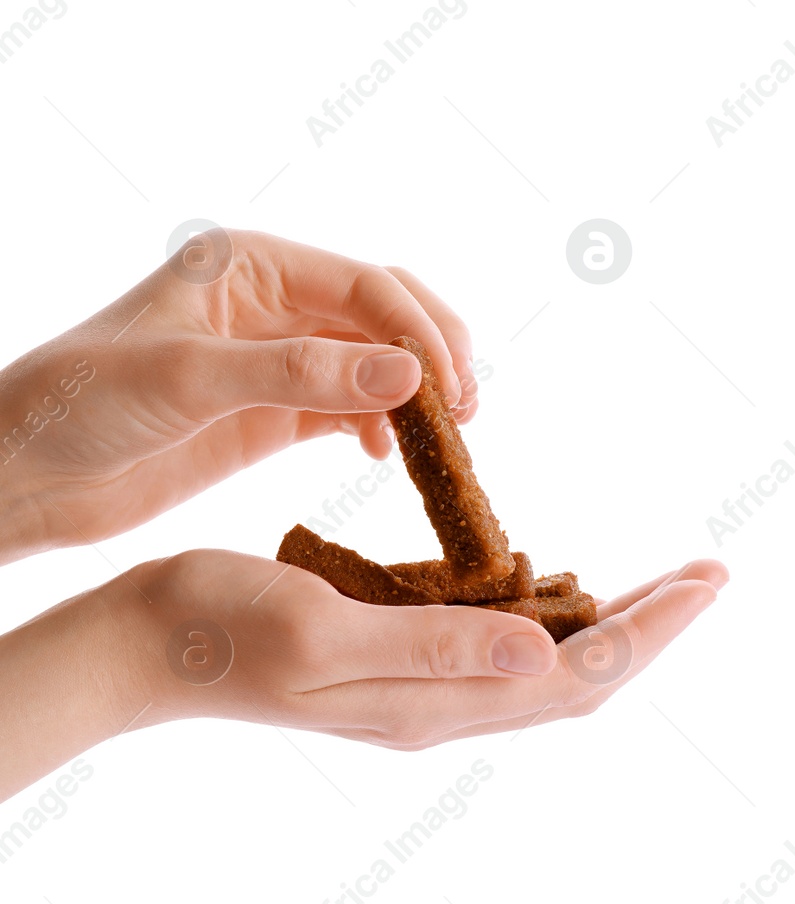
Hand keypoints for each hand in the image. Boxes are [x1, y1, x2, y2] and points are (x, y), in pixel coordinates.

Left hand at [0, 229, 477, 563]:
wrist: (24, 473)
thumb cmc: (81, 403)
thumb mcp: (188, 378)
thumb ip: (298, 374)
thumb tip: (408, 377)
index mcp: (252, 263)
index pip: (367, 284)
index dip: (420, 331)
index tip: (450, 388)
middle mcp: (275, 302)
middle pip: (388, 314)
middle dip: (435, 355)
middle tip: (467, 410)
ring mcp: (279, 359)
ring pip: (380, 364)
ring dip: (418, 396)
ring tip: (445, 440)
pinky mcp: (276, 413)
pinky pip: (354, 409)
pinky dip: (386, 428)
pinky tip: (391, 456)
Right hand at [0, 550, 726, 798]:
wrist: (146, 645)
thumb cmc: (219, 626)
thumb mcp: (325, 629)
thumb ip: (436, 648)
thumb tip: (544, 653)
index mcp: (433, 703)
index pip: (577, 675)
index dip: (650, 630)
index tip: (707, 580)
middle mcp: (442, 707)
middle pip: (580, 678)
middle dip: (653, 628)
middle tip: (711, 574)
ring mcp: (423, 692)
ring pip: (549, 668)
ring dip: (613, 626)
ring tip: (665, 582)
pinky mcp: (402, 667)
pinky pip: (503, 652)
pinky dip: (553, 620)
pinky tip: (566, 586)